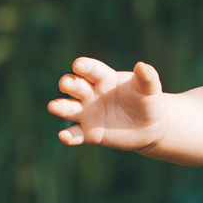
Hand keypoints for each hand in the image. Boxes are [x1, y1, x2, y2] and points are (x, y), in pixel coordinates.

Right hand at [48, 57, 168, 150]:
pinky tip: (64, 137)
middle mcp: (91, 94)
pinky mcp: (89, 133)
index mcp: (103, 78)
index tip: (77, 65)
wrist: (149, 127)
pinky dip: (68, 136)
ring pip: (68, 108)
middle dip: (69, 84)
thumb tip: (142, 66)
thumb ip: (146, 78)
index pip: (91, 70)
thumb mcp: (149, 89)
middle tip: (65, 84)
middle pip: (75, 86)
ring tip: (53, 107)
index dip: (84, 67)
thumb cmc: (147, 102)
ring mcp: (87, 113)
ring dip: (60, 107)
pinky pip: (75, 134)